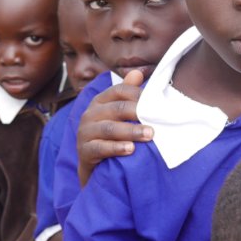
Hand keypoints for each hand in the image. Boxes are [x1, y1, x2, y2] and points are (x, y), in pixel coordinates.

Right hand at [76, 70, 151, 186]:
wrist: (94, 168)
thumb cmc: (110, 137)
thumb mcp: (118, 115)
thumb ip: (127, 94)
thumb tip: (137, 72)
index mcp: (100, 101)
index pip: (119, 91)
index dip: (138, 95)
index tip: (157, 103)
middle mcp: (90, 114)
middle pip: (116, 109)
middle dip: (138, 113)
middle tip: (157, 121)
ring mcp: (85, 132)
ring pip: (110, 129)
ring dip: (131, 131)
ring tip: (149, 135)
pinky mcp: (84, 151)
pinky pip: (100, 148)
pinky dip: (116, 148)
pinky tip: (130, 150)